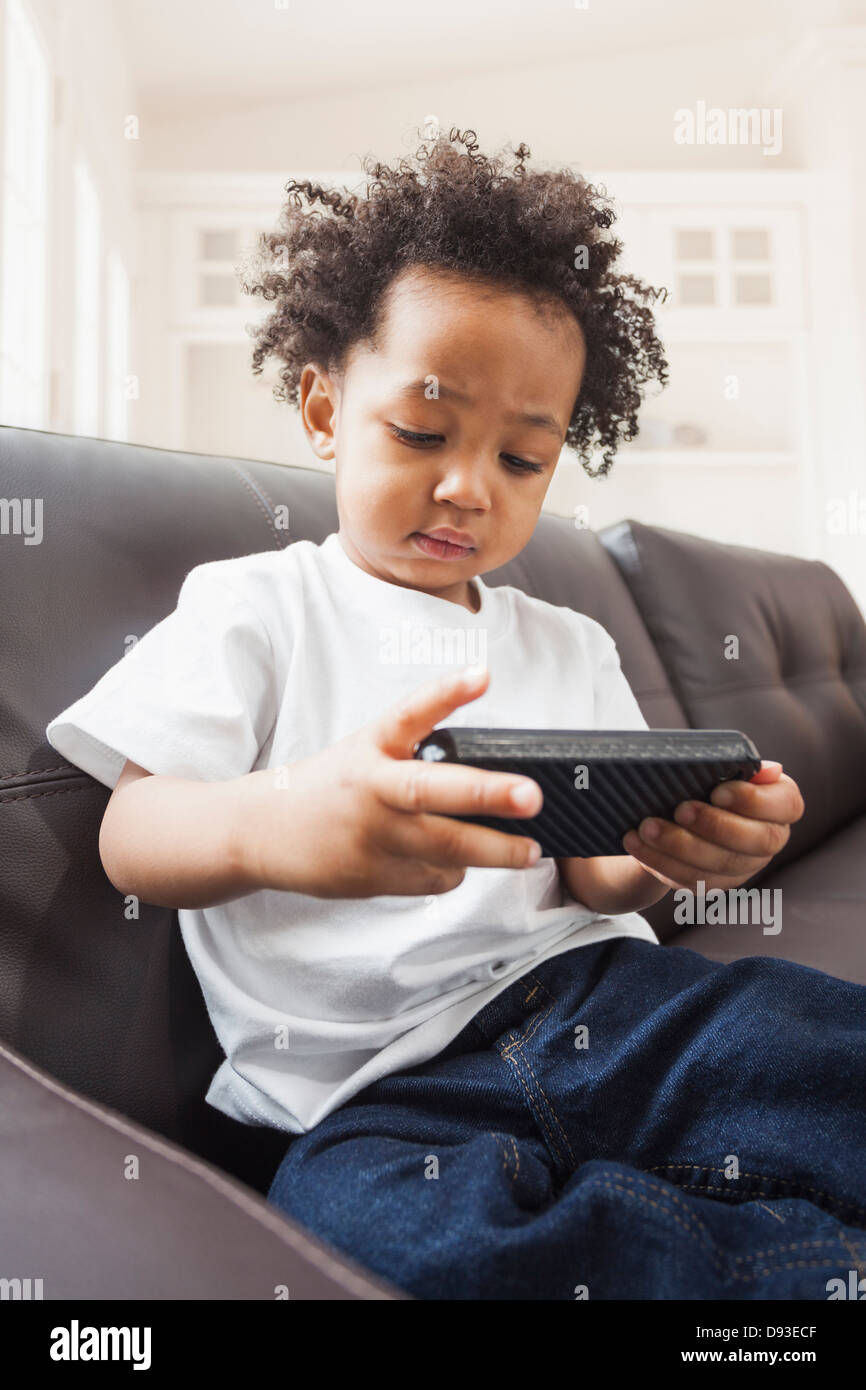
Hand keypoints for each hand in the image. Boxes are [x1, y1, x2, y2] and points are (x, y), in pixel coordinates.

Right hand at [243, 665, 543, 898]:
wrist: (263, 832)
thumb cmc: (334, 786)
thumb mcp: (367, 751)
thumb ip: (419, 754)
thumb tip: (492, 771)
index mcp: (372, 747)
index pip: (410, 713)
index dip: (447, 693)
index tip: (483, 675)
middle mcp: (372, 790)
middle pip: (431, 790)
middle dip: (486, 794)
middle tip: (532, 796)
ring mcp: (372, 837)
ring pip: (443, 847)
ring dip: (494, 851)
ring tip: (532, 850)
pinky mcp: (374, 876)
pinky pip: (433, 877)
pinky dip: (455, 870)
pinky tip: (459, 862)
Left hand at [620, 761, 804, 892]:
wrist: (678, 811)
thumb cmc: (705, 779)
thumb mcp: (719, 766)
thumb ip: (738, 765)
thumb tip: (768, 769)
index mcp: (780, 805)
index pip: (787, 806)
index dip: (754, 801)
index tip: (719, 791)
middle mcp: (769, 839)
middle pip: (755, 841)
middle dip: (714, 825)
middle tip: (680, 809)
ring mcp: (743, 867)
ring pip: (718, 865)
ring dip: (678, 846)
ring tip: (647, 827)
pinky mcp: (712, 883)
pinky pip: (689, 880)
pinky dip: (659, 861)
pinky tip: (637, 844)